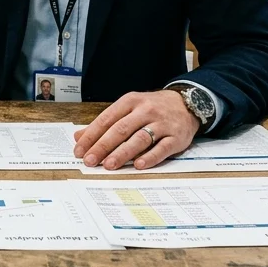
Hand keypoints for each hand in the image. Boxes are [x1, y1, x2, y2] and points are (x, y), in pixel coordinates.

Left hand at [72, 90, 200, 170]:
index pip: (106, 119)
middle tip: (90, 161)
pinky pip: (162, 148)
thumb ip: (105, 122)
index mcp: (130, 101)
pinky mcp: (176, 137)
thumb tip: (79, 136)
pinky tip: (138, 165)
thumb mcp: (129, 108)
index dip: (92, 136)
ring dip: (123, 153)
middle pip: (121, 129)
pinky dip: (150, 157)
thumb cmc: (153, 108)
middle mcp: (146, 111)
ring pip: (140, 138)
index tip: (79, 150)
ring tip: (109, 165)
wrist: (188, 103)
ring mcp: (162, 124)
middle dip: (103, 146)